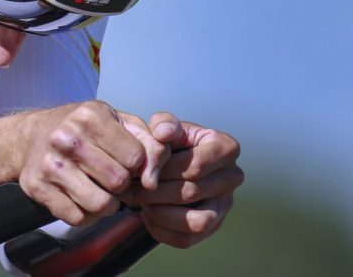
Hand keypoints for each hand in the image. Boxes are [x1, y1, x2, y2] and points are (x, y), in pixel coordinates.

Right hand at [0, 101, 171, 226]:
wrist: (31, 136)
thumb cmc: (83, 130)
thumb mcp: (119, 123)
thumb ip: (150, 144)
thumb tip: (152, 180)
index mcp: (89, 116)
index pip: (136, 157)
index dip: (137, 164)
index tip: (125, 160)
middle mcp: (66, 138)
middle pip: (119, 182)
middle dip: (122, 184)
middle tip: (111, 175)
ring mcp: (50, 164)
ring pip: (101, 205)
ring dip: (107, 203)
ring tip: (99, 188)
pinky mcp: (38, 188)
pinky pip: (78, 218)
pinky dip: (85, 213)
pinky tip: (80, 196)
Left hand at [121, 119, 243, 247]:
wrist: (168, 163)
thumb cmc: (166, 142)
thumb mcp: (163, 127)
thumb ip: (163, 124)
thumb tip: (163, 133)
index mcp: (226, 147)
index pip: (194, 166)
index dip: (162, 170)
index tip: (137, 170)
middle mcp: (233, 177)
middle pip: (191, 193)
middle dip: (154, 192)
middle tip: (129, 188)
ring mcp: (225, 205)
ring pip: (196, 222)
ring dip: (161, 213)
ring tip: (141, 201)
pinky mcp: (213, 226)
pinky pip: (188, 239)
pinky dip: (162, 230)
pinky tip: (147, 215)